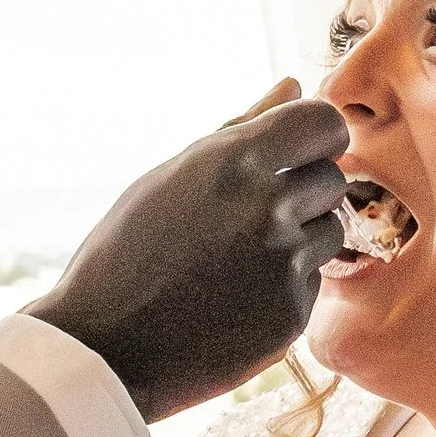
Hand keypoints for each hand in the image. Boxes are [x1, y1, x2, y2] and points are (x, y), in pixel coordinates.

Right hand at [29, 83, 349, 423]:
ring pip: (329, 231)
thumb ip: (240, 130)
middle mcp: (267, 209)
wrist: (104, 349)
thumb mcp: (169, 179)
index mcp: (233, 163)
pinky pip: (312, 283)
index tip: (293, 156)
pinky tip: (235, 300)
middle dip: (301, 193)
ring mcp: (283, 265)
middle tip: (246, 222)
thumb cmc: (125, 254)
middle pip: (331, 178)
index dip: (313, 138)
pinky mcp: (292, 315)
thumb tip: (292, 87)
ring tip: (237, 262)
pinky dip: (284, 288)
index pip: (325, 122)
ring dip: (299, 240)